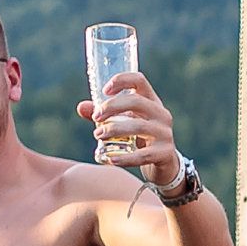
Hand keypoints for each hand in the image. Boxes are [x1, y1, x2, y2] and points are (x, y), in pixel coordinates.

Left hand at [77, 68, 184, 190]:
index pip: (139, 80)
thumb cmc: (140, 138)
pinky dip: (125, 158)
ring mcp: (165, 134)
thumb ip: (104, 115)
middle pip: (136, 101)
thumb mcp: (125, 123)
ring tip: (98, 135)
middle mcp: (161, 114)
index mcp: (151, 101)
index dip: (121, 80)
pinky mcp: (165, 153)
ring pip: (139, 126)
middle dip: (112, 107)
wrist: (164, 165)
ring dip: (114, 129)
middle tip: (96, 117)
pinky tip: (111, 160)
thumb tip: (81, 107)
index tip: (105, 91)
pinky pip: (143, 155)